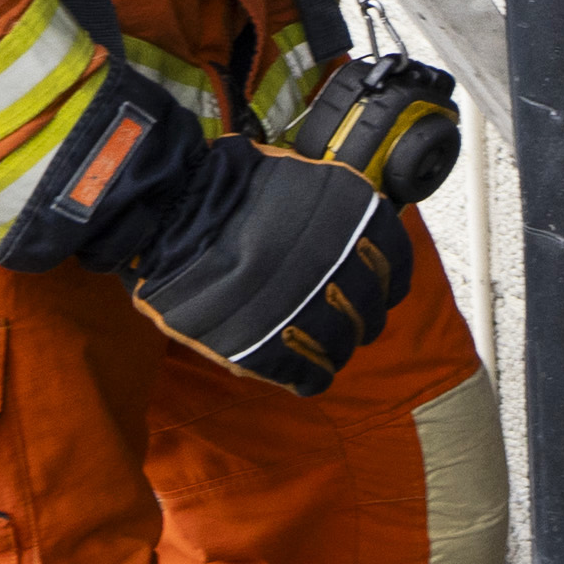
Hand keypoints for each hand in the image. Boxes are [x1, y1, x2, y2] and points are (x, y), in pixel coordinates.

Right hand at [0, 73, 407, 393]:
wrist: (168, 209)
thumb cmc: (230, 192)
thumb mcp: (304, 186)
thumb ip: (339, 222)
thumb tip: (363, 256)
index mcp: (355, 218)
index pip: (394, 268)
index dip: (383, 285)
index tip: (371, 290)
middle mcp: (341, 261)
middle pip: (369, 311)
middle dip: (358, 319)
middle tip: (342, 323)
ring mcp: (305, 304)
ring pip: (341, 346)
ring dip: (334, 350)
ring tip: (319, 351)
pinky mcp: (268, 342)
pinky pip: (306, 373)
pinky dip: (309, 378)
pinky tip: (304, 376)